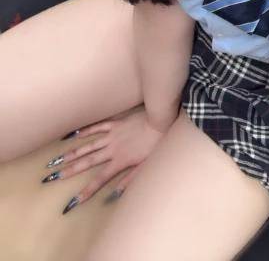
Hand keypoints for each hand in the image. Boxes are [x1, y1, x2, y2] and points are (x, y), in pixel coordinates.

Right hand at [42, 106, 170, 213]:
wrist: (161, 121)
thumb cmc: (157, 145)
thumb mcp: (146, 166)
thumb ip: (130, 180)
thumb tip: (114, 194)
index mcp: (120, 161)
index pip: (100, 180)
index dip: (86, 191)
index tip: (73, 201)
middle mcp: (112, 149)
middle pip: (88, 161)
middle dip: (70, 170)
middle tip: (53, 176)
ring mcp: (112, 135)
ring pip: (89, 145)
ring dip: (73, 152)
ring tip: (58, 158)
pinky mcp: (116, 123)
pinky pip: (98, 127)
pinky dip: (86, 131)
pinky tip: (74, 135)